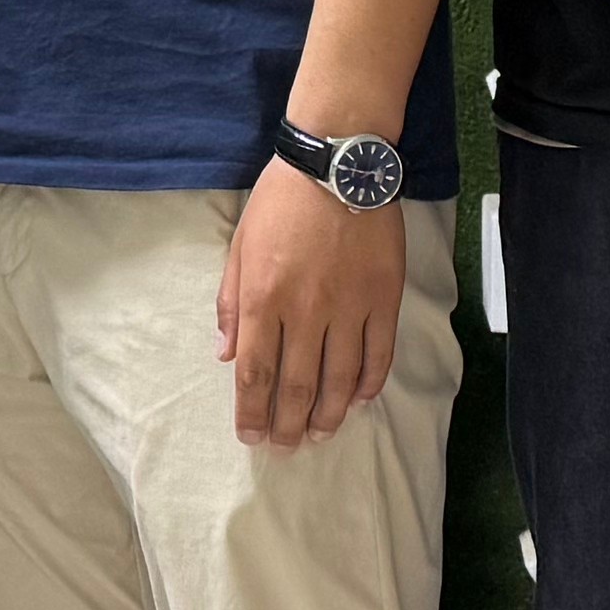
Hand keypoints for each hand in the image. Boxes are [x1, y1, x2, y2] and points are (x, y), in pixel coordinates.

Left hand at [219, 162, 405, 446]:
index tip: (251, 438)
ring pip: (341, 379)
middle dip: (288, 425)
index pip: (254, 373)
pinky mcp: (384, 297)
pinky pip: (379, 353)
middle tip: (285, 447)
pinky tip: (361, 399)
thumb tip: (225, 355)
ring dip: (329, 414)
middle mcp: (305, 310)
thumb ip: (231, 304)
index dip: (252, 413)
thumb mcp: (240, 246)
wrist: (337, 161)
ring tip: (321, 433)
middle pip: (296, 385)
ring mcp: (349, 306)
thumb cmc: (281, 201)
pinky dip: (370, 382)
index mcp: (264, 298)